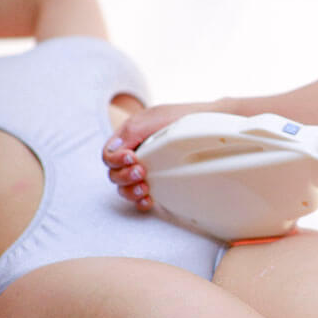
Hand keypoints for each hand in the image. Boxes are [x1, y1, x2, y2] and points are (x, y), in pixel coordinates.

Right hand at [102, 102, 223, 211]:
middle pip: (114, 174)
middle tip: (142, 172)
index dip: (115, 160)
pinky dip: (141, 201)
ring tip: (145, 188)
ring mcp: (145, 169)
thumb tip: (114, 149)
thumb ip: (132, 131)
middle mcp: (134, 154)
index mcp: (128, 138)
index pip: (108, 155)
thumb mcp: (156, 117)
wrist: (208, 123)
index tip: (132, 158)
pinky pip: (140, 196)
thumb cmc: (182, 117)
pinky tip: (149, 199)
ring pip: (124, 188)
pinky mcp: (157, 181)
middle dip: (125, 176)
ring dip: (131, 191)